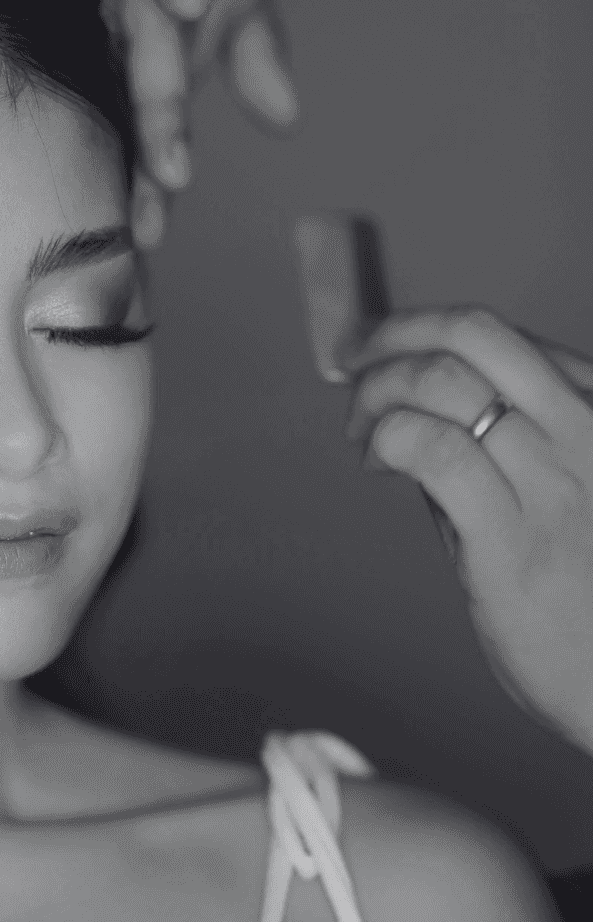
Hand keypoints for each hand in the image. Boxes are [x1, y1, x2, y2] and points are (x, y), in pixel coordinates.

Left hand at [343, 308, 592, 754]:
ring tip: (361, 431)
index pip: (498, 335)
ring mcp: (554, 485)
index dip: (417, 328)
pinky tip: (377, 462)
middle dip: (391, 337)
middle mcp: (586, 435)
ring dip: (376, 394)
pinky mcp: (513, 540)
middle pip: (473, 335)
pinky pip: (433, 450)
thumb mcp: (561, 492)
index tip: (373, 344)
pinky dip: (386, 439)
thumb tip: (412, 406)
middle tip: (351, 365)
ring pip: (443, 383)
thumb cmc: (588, 594)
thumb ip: (499, 444)